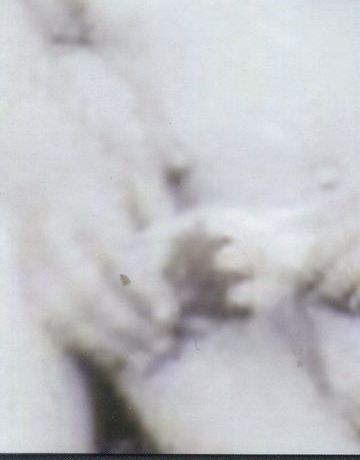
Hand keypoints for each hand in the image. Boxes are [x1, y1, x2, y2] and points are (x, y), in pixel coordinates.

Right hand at [14, 89, 179, 369]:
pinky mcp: (25, 266)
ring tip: (140, 358)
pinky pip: (43, 311)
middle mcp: (59, 234)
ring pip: (62, 310)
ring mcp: (36, 253)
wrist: (28, 141)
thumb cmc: (96, 149)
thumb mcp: (134, 159)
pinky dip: (73, 337)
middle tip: (165, 345)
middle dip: (127, 325)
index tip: (172, 313)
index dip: (145, 290)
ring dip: (102, 340)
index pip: (119, 258)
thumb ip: (161, 196)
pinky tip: (104, 350)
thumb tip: (193, 231)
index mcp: (91, 204)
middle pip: (90, 294)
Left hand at [305, 178, 359, 322]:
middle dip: (329, 296)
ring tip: (355, 302)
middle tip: (327, 296)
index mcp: (355, 222)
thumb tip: (320, 178)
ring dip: (358, 305)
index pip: (318, 259)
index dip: (306, 277)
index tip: (305, 281)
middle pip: (339, 284)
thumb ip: (337, 182)